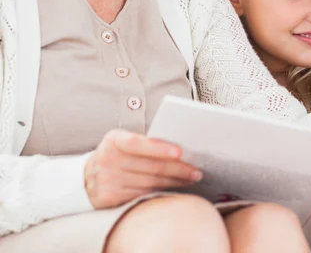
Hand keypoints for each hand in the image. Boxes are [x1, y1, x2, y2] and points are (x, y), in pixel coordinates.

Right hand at [85, 129, 201, 208]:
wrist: (86, 178)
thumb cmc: (115, 154)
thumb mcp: (122, 141)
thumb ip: (145, 141)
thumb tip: (179, 146)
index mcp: (113, 140)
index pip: (137, 143)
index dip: (159, 148)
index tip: (180, 151)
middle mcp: (108, 161)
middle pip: (150, 167)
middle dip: (177, 169)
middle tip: (196, 170)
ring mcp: (108, 182)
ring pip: (149, 183)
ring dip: (174, 182)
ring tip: (190, 178)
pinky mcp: (110, 199)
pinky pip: (142, 195)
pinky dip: (161, 191)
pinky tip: (173, 188)